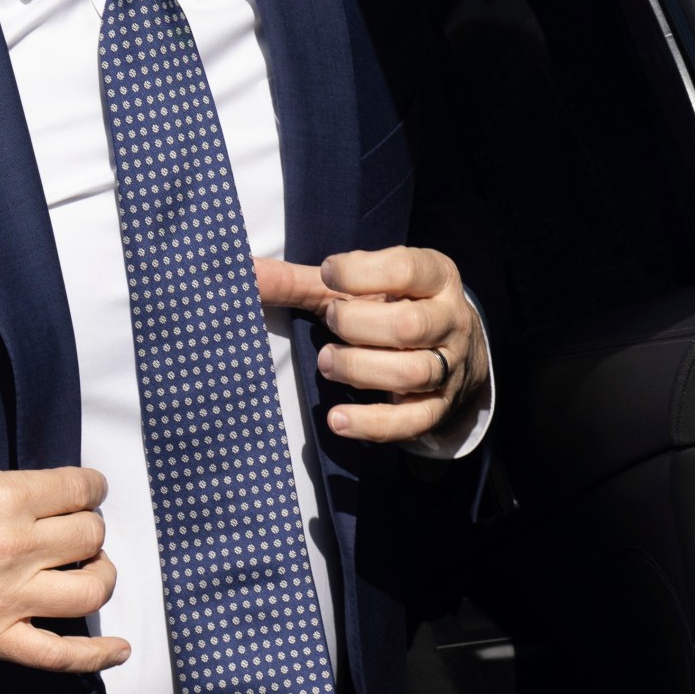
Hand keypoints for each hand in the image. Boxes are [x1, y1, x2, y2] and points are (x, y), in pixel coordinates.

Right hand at [0, 467, 129, 673]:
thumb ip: (1, 493)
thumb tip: (37, 505)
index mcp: (3, 498)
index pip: (79, 489)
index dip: (91, 488)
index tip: (89, 493)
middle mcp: (15, 546)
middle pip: (91, 536)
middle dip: (90, 530)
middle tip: (75, 533)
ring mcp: (9, 598)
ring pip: (93, 589)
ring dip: (99, 577)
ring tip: (86, 573)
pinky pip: (62, 656)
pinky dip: (98, 656)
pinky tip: (118, 650)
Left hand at [255, 246, 488, 443]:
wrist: (449, 348)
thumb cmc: (388, 306)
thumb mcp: (354, 286)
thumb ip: (299, 280)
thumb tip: (244, 273)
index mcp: (435, 277)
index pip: (406, 270)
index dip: (360, 272)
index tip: (328, 275)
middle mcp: (450, 320)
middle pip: (409, 326)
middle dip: (356, 325)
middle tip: (331, 322)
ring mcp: (449, 366)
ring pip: (413, 372)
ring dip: (359, 369)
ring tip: (327, 362)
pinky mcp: (438, 406)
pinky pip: (411, 421)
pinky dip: (371, 423)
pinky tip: (337, 419)